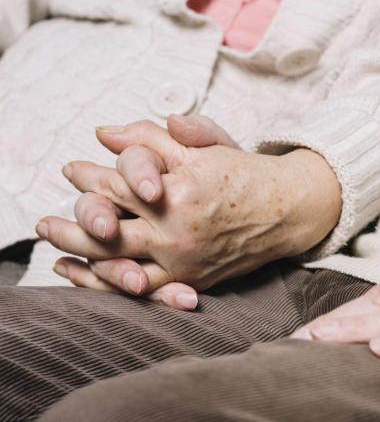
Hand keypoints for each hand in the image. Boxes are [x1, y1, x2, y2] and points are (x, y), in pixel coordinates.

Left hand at [38, 118, 341, 301]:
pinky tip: (86, 276)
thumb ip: (154, 137)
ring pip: (116, 264)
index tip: (71, 169)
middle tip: (46, 221)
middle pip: (105, 229)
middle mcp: (176, 230)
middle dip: (70, 223)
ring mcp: (183, 260)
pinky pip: (141, 291)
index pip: (117, 183)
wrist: (289, 210)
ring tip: (54, 248)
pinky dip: (108, 285)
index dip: (89, 175)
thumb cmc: (247, 173)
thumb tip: (105, 133)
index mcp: (178, 191)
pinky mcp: (191, 280)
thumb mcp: (205, 144)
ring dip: (79, 257)